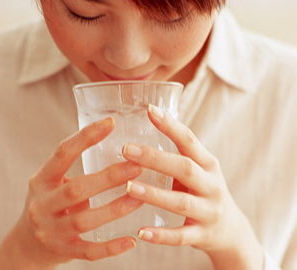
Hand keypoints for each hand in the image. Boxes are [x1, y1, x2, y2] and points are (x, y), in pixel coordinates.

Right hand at [0, 118, 142, 269]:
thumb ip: (75, 168)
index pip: (62, 154)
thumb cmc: (49, 203)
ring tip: (141, 196)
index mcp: (42, 180)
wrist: (27, 243)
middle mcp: (43, 205)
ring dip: (116, 208)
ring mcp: (52, 231)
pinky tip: (132, 239)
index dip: (86, 137)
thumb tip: (115, 150)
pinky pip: (89, 251)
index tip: (111, 123)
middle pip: (77, 189)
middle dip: (110, 177)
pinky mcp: (63, 251)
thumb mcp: (52, 182)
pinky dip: (111, 247)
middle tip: (138, 165)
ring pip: (85, 220)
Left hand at [123, 105, 263, 269]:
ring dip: (154, 195)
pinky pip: (181, 236)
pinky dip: (161, 235)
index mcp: (208, 164)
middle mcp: (211, 185)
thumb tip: (146, 130)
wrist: (231, 229)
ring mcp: (209, 211)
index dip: (170, 125)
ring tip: (128, 188)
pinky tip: (140, 232)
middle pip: (184, 168)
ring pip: (181, 202)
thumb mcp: (200, 170)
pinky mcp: (203, 235)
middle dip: (155, 159)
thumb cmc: (206, 191)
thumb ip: (179, 155)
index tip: (149, 110)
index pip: (190, 140)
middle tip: (127, 150)